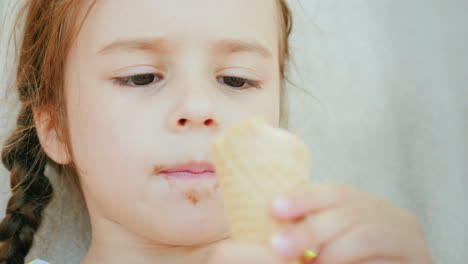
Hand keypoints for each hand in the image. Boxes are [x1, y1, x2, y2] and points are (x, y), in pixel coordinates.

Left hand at [210, 184, 432, 263]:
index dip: (304, 198)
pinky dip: (353, 263)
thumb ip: (309, 227)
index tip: (275, 207)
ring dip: (330, 253)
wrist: (404, 259)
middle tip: (279, 245)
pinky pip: (381, 258)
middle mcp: (381, 211)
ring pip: (361, 237)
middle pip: (343, 213)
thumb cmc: (360, 247)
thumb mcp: (334, 230)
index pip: (332, 192)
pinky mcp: (417, 255)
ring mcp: (403, 232)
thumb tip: (264, 236)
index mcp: (358, 202)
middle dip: (309, 230)